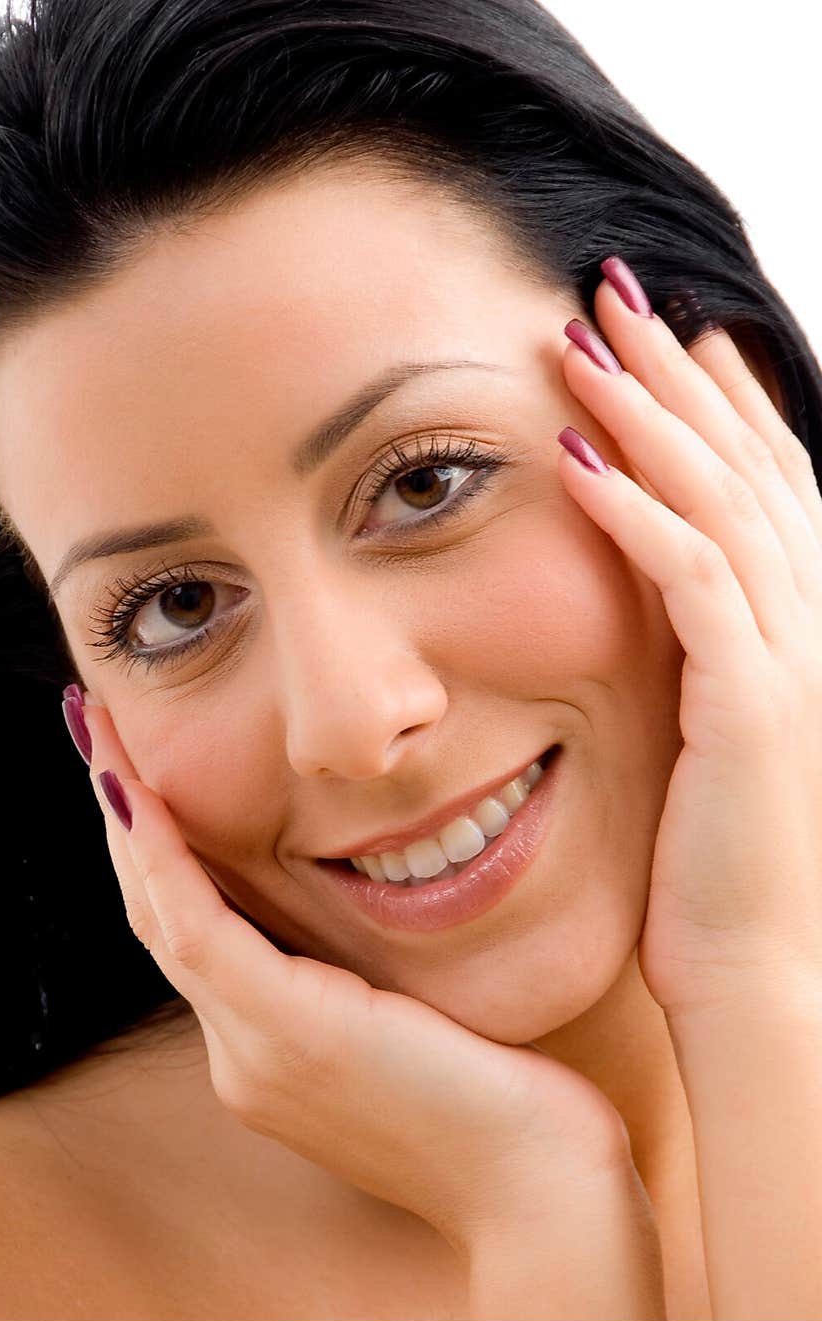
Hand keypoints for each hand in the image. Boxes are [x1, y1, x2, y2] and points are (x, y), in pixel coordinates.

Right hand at [76, 698, 633, 1255]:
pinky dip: (161, 856)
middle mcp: (243, 1057)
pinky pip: (197, 927)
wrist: (537, 1194)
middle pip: (159, 918)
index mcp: (270, 1054)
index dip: (160, 854)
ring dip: (125, 820)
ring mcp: (255, 1053)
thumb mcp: (421, 1028)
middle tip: (98, 734)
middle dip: (124, 822)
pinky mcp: (288, 1034)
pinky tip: (138, 790)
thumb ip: (367, 981)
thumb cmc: (504, 1106)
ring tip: (101, 739)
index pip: (194, 935)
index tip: (140, 774)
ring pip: (162, 916)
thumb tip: (367, 910)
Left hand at [557, 257, 821, 1014]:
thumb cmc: (718, 869)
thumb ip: (693, 658)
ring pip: (719, 500)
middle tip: (607, 289)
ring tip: (578, 341)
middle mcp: (809, 624)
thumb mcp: (707, 738)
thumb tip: (649, 607)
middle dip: (673, 370)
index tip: (649, 331)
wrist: (760, 975)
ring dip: (648, 415)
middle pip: (743, 460)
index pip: (754, 481)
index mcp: (795, 627)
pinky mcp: (752, 703)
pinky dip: (637, 516)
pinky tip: (578, 464)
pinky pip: (693, 582)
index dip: (707, 397)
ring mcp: (789, 659)